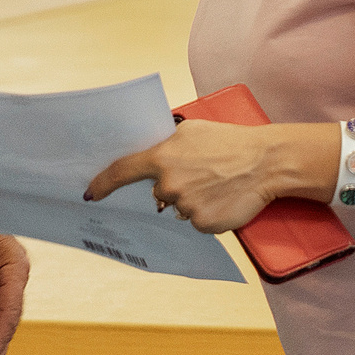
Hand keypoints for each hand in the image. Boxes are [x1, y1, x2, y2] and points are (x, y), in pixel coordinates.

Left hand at [86, 118, 299, 235]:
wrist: (265, 162)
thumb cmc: (229, 140)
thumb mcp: (190, 130)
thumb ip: (165, 143)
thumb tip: (152, 154)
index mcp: (162, 157)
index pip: (122, 172)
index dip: (102, 184)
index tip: (89, 193)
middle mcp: (169, 185)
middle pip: (158, 193)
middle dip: (172, 185)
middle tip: (197, 174)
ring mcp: (186, 207)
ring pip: (179, 207)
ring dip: (191, 199)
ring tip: (215, 182)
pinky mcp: (204, 224)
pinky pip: (197, 221)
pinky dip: (206, 212)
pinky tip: (222, 197)